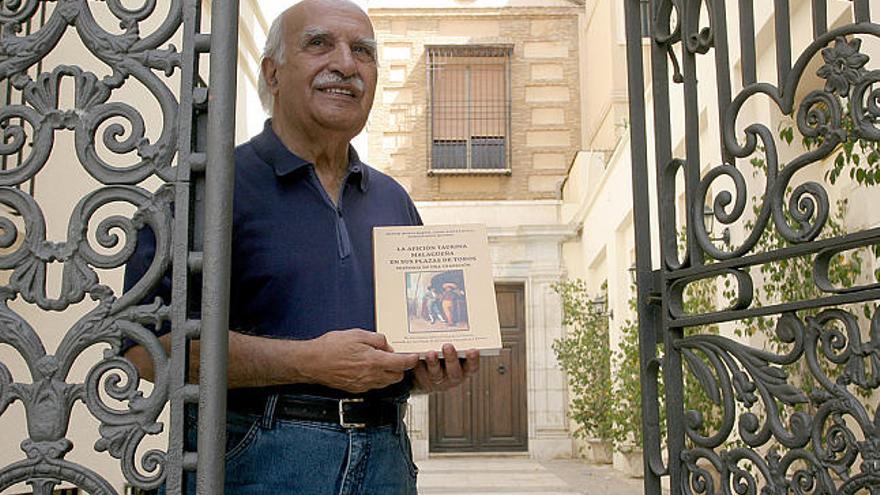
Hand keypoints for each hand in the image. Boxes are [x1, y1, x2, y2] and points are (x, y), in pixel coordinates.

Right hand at [299, 329, 418, 393]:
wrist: (312, 362)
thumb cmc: (331, 347)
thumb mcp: (357, 334)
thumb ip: (377, 339)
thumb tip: (387, 346)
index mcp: (374, 361)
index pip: (401, 364)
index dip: (411, 360)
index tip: (415, 356)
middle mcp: (371, 376)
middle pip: (397, 376)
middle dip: (400, 367)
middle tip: (396, 357)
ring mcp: (364, 384)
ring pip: (386, 383)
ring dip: (389, 373)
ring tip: (381, 361)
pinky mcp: (356, 389)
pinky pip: (374, 385)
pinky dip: (377, 378)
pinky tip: (369, 368)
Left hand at [413, 344, 479, 393]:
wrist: (425, 375)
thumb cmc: (443, 357)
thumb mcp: (453, 352)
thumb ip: (455, 343)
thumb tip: (456, 322)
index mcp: (463, 369)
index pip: (472, 366)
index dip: (473, 360)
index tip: (473, 350)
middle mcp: (451, 377)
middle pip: (454, 372)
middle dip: (451, 359)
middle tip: (448, 346)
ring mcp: (437, 380)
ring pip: (436, 375)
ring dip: (433, 363)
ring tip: (430, 352)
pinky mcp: (422, 382)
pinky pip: (420, 374)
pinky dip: (417, 364)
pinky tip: (415, 355)